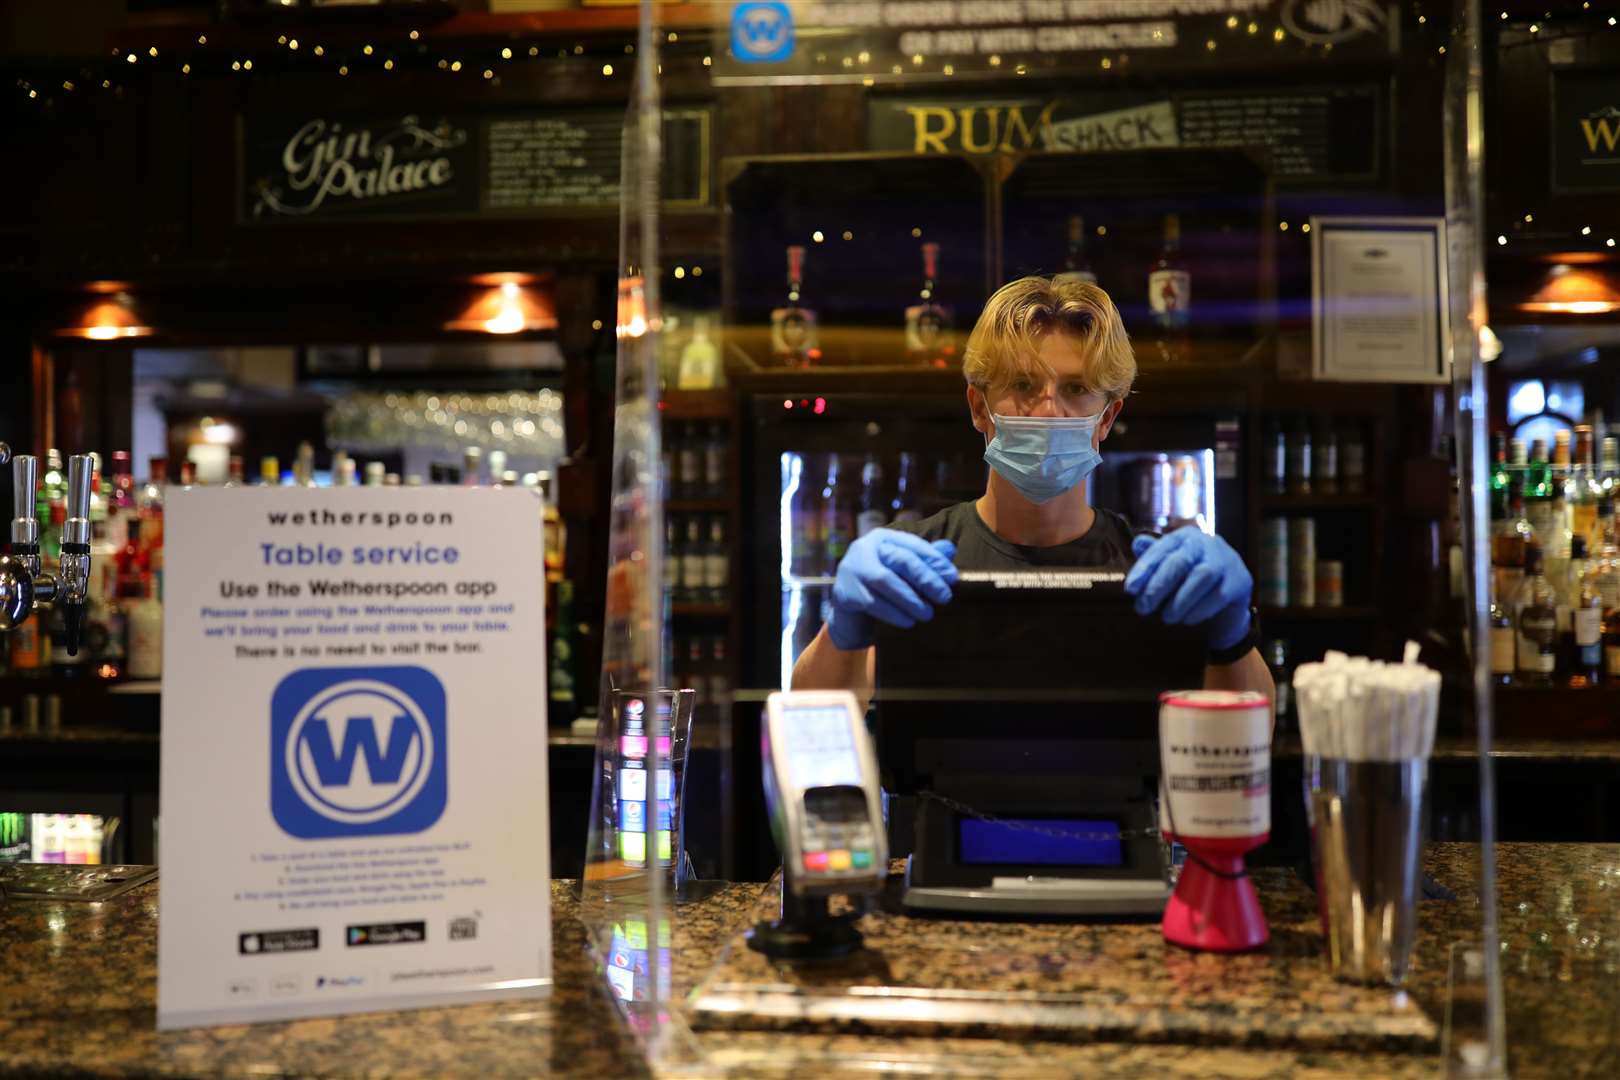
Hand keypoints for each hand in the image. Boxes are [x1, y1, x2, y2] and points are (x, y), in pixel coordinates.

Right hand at [826, 529, 957, 650]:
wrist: (850, 614)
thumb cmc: (883, 587)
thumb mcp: (902, 571)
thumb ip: (924, 559)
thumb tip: (950, 548)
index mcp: (881, 539)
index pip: (911, 545)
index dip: (934, 560)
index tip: (952, 577)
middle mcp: (863, 549)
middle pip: (899, 560)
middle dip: (925, 578)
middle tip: (945, 597)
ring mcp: (852, 570)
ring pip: (885, 582)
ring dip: (910, 600)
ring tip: (928, 614)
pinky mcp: (845, 593)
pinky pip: (873, 603)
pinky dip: (894, 613)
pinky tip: (908, 621)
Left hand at [1125, 528, 1251, 650]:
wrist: (1228, 602)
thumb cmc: (1190, 581)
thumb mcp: (1170, 569)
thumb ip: (1154, 557)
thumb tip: (1137, 543)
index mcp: (1187, 537)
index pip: (1163, 548)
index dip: (1144, 568)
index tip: (1129, 589)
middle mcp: (1208, 543)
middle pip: (1181, 561)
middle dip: (1159, 586)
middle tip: (1143, 608)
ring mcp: (1227, 561)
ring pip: (1203, 575)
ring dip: (1180, 600)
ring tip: (1166, 617)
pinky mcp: (1241, 581)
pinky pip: (1220, 594)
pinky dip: (1200, 609)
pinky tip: (1187, 619)